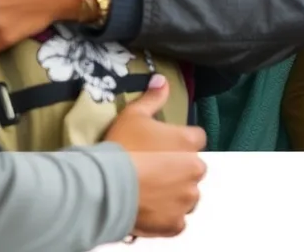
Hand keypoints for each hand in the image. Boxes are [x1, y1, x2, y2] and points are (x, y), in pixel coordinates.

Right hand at [106, 75, 206, 238]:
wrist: (106, 186)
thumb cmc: (121, 148)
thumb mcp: (133, 115)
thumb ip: (152, 98)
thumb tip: (162, 80)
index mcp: (189, 143)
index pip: (196, 139)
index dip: (180, 142)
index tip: (164, 148)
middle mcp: (195, 169)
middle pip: (193, 168)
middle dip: (179, 170)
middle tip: (153, 171)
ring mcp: (186, 198)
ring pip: (187, 196)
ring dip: (175, 194)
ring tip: (150, 192)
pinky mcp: (176, 222)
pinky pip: (178, 221)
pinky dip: (167, 218)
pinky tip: (151, 211)